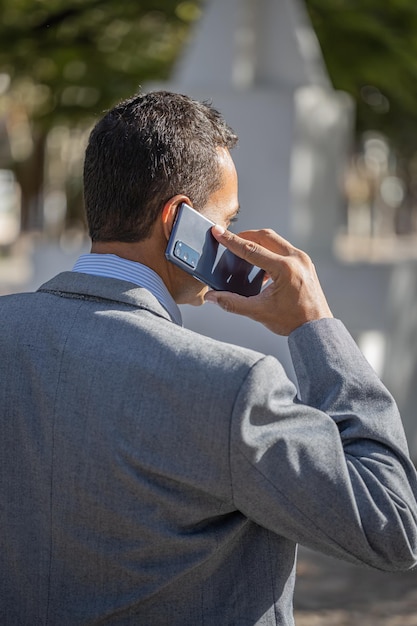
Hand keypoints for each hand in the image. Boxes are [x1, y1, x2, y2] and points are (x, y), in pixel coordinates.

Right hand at [204, 226, 332, 335]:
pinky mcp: (305, 263)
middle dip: (245, 236)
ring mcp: (303, 260)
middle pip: (265, 236)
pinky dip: (269, 251)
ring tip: (243, 250)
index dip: (232, 241)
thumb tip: (212, 297)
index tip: (218, 232)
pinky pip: (283, 249)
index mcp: (285, 268)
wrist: (316, 328)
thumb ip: (232, 303)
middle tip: (230, 239)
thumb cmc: (292, 321)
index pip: (251, 250)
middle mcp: (296, 259)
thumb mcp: (258, 312)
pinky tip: (260, 263)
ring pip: (275, 240)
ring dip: (258, 242)